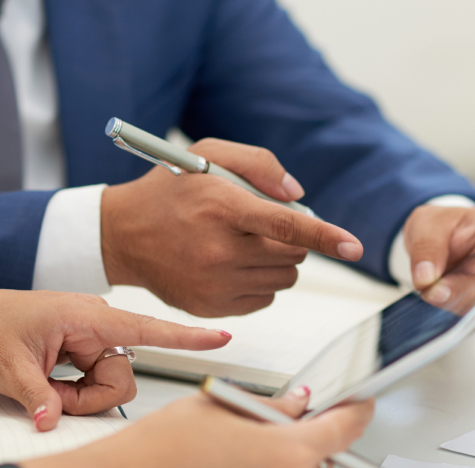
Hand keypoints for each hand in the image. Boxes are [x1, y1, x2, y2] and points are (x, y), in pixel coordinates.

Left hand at [0, 283, 231, 430]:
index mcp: (84, 315)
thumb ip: (39, 397)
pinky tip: (48, 380)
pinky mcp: (82, 348)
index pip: (145, 327)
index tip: (222, 337)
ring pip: (108, 382)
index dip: (186, 336)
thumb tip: (55, 421)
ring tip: (42, 385)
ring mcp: (89, 337)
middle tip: (51, 398)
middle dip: (90, 397)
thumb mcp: (8, 368)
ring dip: (78, 395)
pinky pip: (93, 379)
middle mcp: (94, 323)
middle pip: (121, 375)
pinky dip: (72, 390)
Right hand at [22, 387, 374, 467]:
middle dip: (315, 432)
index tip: (360, 402)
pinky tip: (246, 454)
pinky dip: (272, 463)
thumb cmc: (167, 445)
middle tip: (296, 416)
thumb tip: (297, 403)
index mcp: (290, 450)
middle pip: (325, 453)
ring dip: (292, 452)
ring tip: (255, 438)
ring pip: (302, 467)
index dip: (357, 409)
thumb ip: (272, 406)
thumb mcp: (224, 405)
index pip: (346, 428)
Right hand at [102, 138, 362, 316]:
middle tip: (263, 225)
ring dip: (278, 261)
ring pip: (282, 280)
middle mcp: (219, 250)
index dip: (325, 236)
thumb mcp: (208, 154)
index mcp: (222, 208)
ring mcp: (214, 284)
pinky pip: (263, 299)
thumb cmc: (169, 190)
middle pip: (292, 255)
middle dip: (292, 239)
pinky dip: (260, 282)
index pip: (287, 225)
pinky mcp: (211, 307)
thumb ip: (259, 164)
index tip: (353, 247)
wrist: (121, 235)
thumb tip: (296, 194)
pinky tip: (231, 263)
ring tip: (243, 243)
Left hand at [404, 206, 474, 311]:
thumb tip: (428, 278)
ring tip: (432, 291)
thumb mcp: (427, 226)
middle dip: (468, 288)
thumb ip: (428, 249)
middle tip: (436, 289)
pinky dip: (453, 311)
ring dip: (457, 301)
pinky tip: (438, 302)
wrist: (433, 245)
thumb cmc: (440, 228)